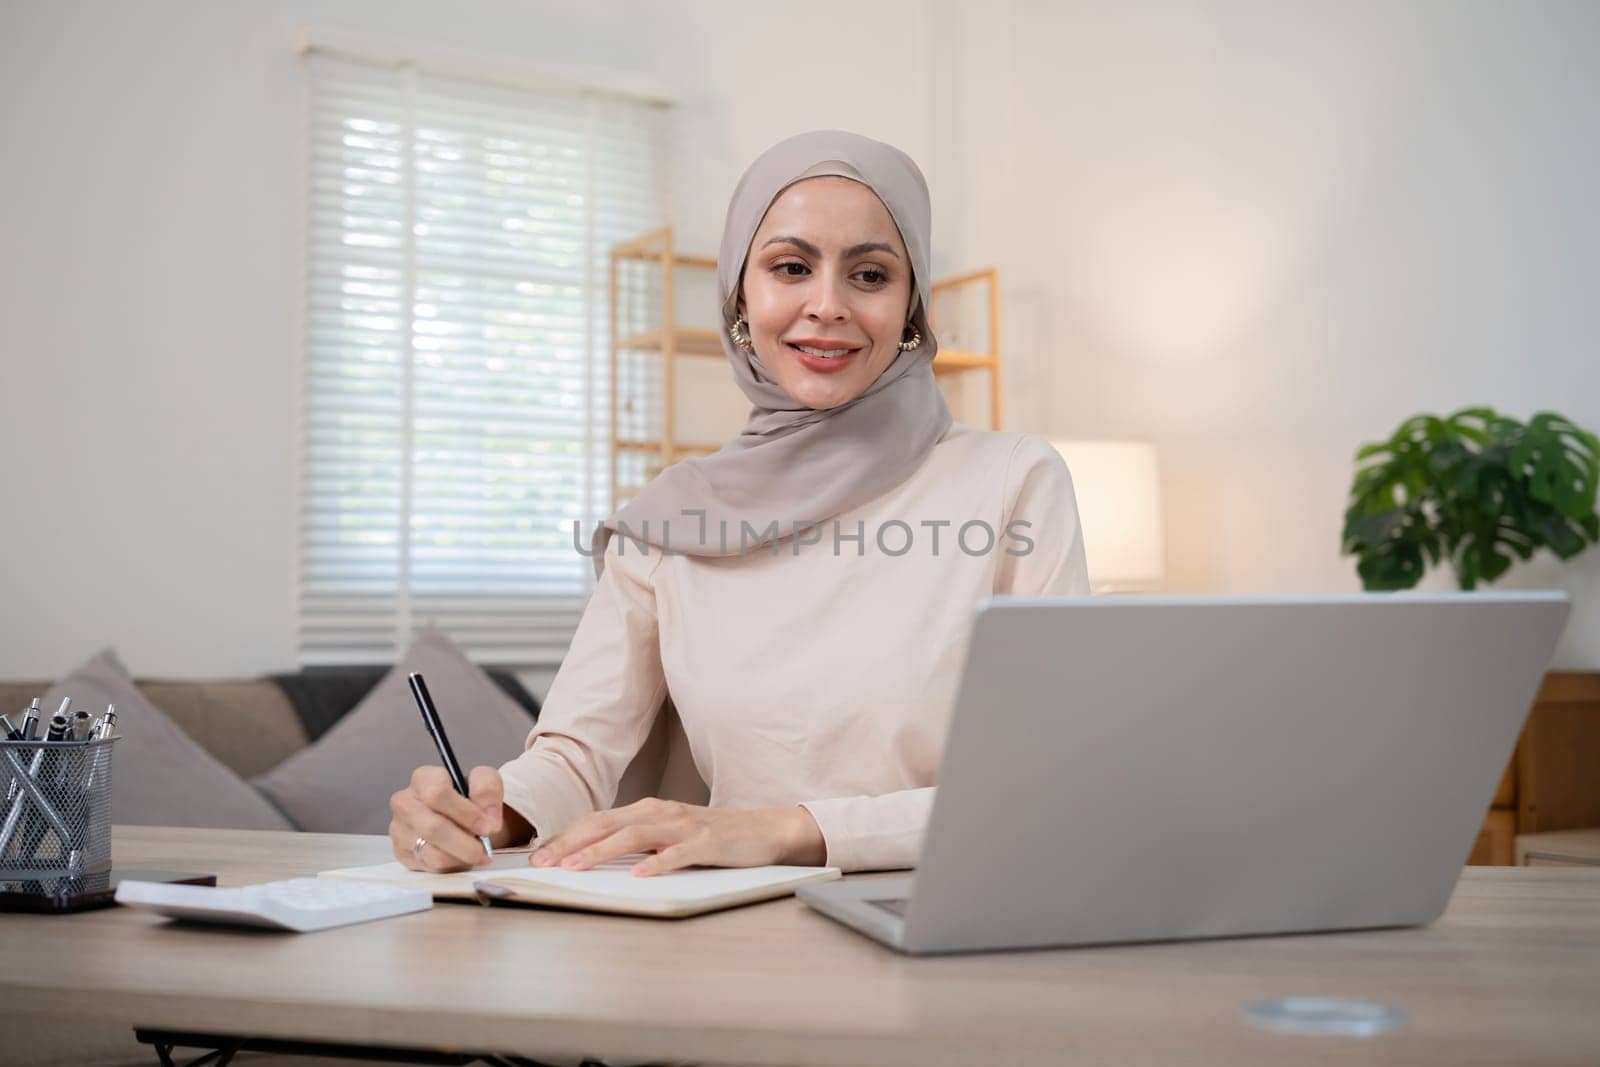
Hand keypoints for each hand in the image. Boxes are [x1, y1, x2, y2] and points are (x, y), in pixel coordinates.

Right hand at [389, 764, 514, 871]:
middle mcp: (405, 803)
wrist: (461, 817)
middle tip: (485, 848)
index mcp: (423, 778)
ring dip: (460, 856)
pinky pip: (429, 866)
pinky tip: (462, 857)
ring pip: (431, 852)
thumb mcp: (485, 781)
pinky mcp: (402, 853)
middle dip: (464, 843)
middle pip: (433, 828)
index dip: (465, 812)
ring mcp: (400, 829)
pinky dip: (451, 865)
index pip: (437, 793)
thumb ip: (488, 790)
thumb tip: (488, 819)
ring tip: (477, 853)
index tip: (487, 827)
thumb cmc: (470, 796)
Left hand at [530, 798, 825, 876]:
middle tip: (541, 861)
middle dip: (569, 842)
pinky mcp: (707, 842)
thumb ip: (635, 843)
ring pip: (634, 835)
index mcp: (646, 811)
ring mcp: (683, 826)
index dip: (564, 835)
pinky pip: (677, 853)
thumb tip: (590, 857)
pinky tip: (640, 874)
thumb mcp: (666, 835)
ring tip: (575, 866)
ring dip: (601, 851)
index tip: (536, 854)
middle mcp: (660, 812)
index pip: (596, 820)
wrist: (763, 829)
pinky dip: (657, 863)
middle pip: (606, 824)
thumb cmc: (711, 837)